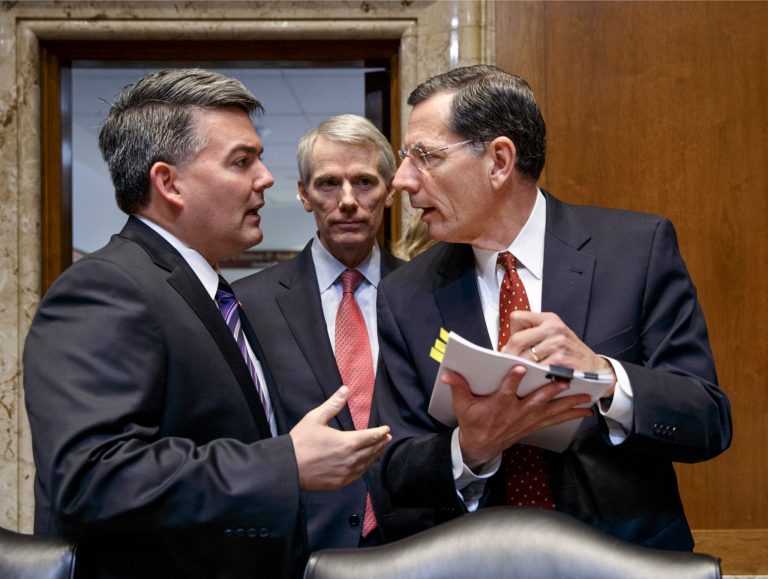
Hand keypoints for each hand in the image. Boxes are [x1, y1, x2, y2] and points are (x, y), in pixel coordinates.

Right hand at [290, 386, 390, 490]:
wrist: (287, 468)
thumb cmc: (300, 442)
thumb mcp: (315, 418)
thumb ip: (333, 404)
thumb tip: (345, 389)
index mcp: (346, 442)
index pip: (371, 437)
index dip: (380, 432)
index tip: (386, 429)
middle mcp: (350, 459)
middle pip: (372, 450)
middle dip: (381, 443)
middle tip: (387, 437)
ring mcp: (345, 473)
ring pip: (366, 463)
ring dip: (375, 454)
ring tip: (380, 448)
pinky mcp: (339, 482)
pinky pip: (358, 474)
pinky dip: (365, 467)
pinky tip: (365, 464)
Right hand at [446, 367, 592, 468]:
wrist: (481, 446)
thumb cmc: (473, 423)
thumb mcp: (462, 405)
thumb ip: (458, 388)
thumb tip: (448, 373)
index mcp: (499, 405)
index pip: (505, 391)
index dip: (512, 380)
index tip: (520, 368)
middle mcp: (516, 413)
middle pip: (536, 401)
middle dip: (551, 392)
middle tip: (565, 382)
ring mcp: (527, 420)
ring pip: (550, 410)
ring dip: (568, 404)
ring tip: (585, 397)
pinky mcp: (534, 424)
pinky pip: (555, 420)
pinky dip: (570, 415)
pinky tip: (585, 411)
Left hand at [502, 310, 616, 397]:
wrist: (596, 369)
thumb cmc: (569, 353)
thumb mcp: (553, 335)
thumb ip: (531, 336)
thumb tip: (503, 349)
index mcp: (549, 319)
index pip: (516, 318)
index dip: (511, 332)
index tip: (512, 345)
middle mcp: (553, 328)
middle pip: (516, 339)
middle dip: (508, 355)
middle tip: (506, 365)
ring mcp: (557, 344)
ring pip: (523, 357)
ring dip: (518, 368)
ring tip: (519, 373)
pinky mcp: (560, 361)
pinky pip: (535, 370)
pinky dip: (531, 376)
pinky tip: (532, 379)